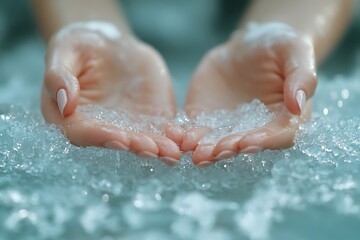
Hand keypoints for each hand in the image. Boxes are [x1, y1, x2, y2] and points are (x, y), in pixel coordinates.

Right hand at [41, 22, 180, 162]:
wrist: (110, 46)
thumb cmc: (81, 47)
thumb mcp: (65, 51)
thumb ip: (59, 75)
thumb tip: (64, 102)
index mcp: (73, 117)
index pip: (84, 133)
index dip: (100, 136)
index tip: (119, 137)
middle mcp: (102, 127)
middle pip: (118, 141)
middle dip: (136, 146)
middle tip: (153, 149)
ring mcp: (128, 125)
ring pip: (143, 140)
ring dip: (158, 147)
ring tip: (172, 152)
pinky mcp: (149, 117)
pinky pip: (161, 128)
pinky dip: (172, 135)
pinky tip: (183, 138)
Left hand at [184, 22, 316, 165]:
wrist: (245, 46)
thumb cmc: (277, 46)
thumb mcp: (294, 51)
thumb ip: (301, 76)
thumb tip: (298, 105)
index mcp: (284, 117)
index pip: (278, 135)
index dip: (264, 141)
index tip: (247, 142)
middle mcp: (256, 128)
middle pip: (245, 144)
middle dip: (230, 148)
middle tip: (215, 151)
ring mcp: (229, 126)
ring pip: (218, 142)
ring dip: (206, 149)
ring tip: (194, 151)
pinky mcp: (207, 119)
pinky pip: (196, 129)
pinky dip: (186, 135)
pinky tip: (177, 136)